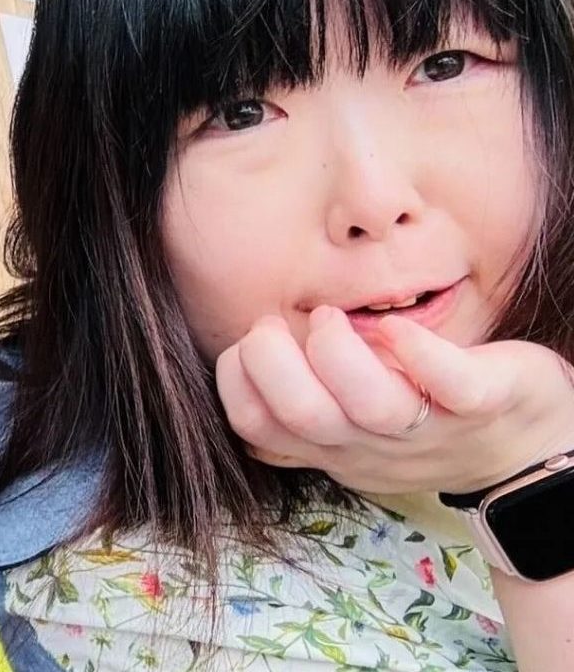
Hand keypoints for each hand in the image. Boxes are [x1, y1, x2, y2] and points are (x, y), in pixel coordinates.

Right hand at [215, 307, 573, 494]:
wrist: (527, 444)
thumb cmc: (425, 415)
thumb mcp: (353, 423)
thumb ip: (302, 398)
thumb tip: (241, 360)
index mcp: (332, 445)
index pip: (257, 428)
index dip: (234, 383)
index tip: (243, 346)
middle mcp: (372, 443)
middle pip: (305, 416)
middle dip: (272, 361)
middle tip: (274, 324)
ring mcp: (428, 427)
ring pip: (371, 406)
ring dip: (338, 353)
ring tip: (332, 316)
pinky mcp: (483, 402)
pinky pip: (451, 384)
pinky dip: (418, 352)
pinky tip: (394, 327)